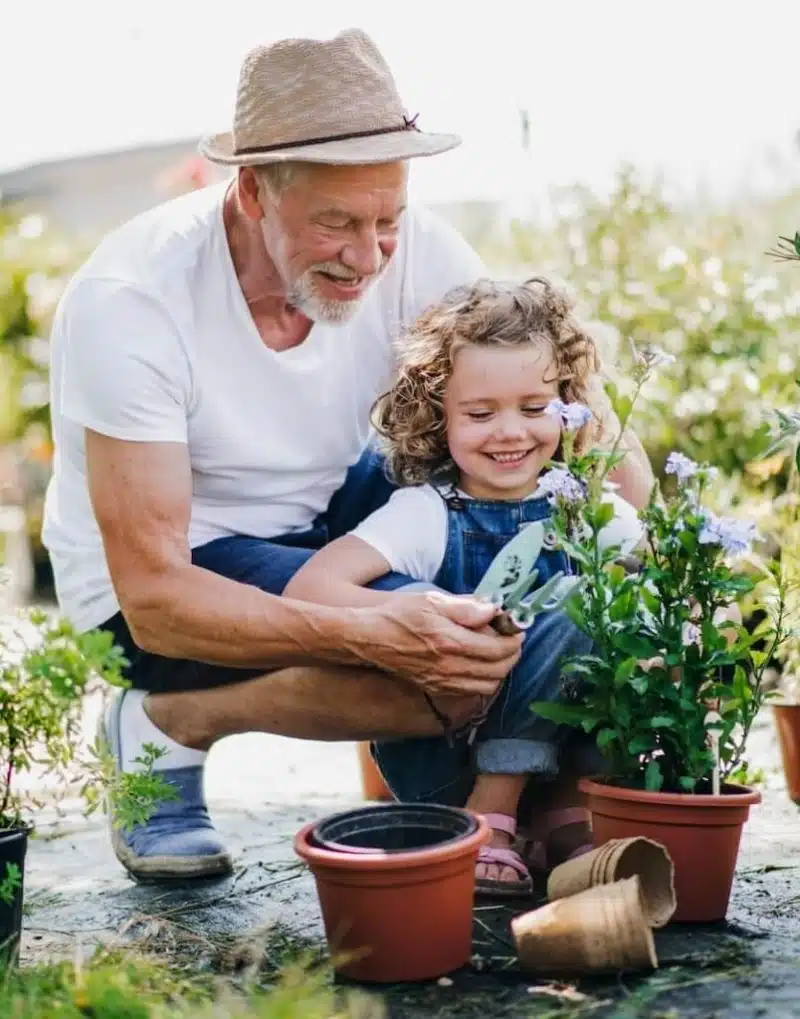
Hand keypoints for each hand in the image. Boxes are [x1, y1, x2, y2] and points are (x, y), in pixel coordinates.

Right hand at [353, 591, 523, 696]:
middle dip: (511, 655)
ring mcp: (443, 681)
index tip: (516, 629)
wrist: (368, 639)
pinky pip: (471, 691)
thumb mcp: (432, 601)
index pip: (498, 649)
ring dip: (500, 670)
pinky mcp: (436, 688)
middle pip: (498, 670)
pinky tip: (478, 664)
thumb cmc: (398, 615)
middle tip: (511, 640)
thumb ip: (466, 607)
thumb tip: (494, 610)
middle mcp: (450, 667)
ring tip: (497, 651)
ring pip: (488, 685)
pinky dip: (483, 680)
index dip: (514, 639)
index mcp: (452, 642)